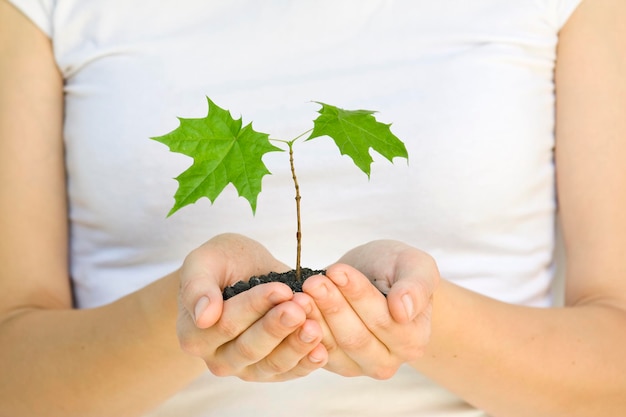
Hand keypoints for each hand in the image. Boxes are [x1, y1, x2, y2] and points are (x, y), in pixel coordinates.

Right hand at [176, 233, 327, 381]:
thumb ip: (198, 285)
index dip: (256, 306)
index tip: (281, 289)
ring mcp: (245, 368)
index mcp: (195, 334)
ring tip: (314, 326)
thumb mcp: (204, 261)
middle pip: (250, 347)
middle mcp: (218, 358)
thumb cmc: (221, 263)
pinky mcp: (271, 371)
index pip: (227, 323)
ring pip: (272, 364)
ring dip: (296, 346)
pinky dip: (306, 363)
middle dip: (277, 326)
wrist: (242, 273)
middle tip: (300, 307)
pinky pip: (290, 372)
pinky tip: (321, 350)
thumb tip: (204, 316)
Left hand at [300, 240, 438, 378]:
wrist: (376, 276)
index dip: (358, 295)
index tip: (337, 270)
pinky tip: (294, 307)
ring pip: (334, 346)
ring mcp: (360, 366)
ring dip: (315, 318)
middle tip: (312, 281)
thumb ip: (415, 287)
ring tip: (300, 292)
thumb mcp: (415, 266)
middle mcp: (389, 361)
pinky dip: (303, 330)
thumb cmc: (398, 269)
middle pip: (356, 337)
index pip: (382, 319)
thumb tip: (403, 311)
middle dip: (332, 306)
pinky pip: (316, 352)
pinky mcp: (335, 364)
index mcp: (413, 340)